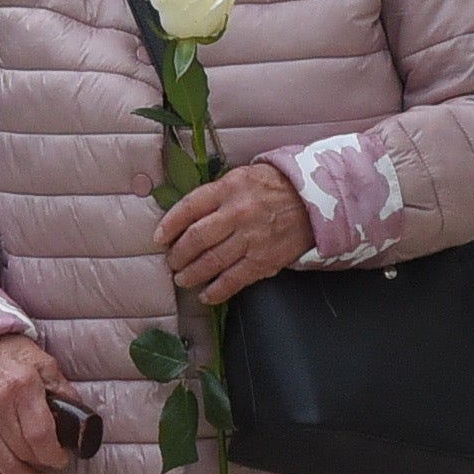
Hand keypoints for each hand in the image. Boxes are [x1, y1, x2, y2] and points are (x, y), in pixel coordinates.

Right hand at [0, 333, 86, 473]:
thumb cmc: (10, 354)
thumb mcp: (44, 364)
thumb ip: (63, 391)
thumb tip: (79, 417)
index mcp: (23, 389)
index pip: (40, 435)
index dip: (54, 455)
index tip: (61, 459)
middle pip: (23, 452)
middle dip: (41, 466)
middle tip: (51, 467)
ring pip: (3, 463)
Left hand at [163, 164, 313, 303]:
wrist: (313, 200)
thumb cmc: (273, 187)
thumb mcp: (242, 177)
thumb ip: (215, 194)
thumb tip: (186, 215)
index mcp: (228, 189)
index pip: (188, 208)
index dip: (169, 225)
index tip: (159, 238)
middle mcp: (237, 213)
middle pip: (196, 238)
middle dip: (178, 254)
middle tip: (172, 262)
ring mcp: (251, 239)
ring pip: (211, 261)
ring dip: (192, 274)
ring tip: (183, 279)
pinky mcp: (264, 260)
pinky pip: (234, 280)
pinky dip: (216, 291)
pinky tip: (206, 296)